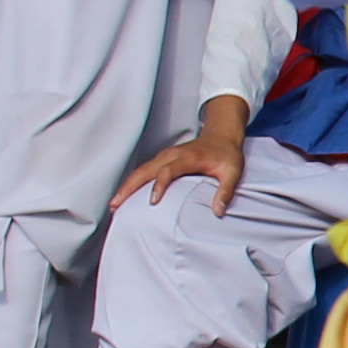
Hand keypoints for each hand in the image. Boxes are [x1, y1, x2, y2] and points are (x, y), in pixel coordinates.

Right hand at [114, 110, 250, 213]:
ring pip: (140, 170)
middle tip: (116, 205)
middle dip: (129, 187)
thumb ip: (226, 191)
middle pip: (145, 169)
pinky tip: (125, 195)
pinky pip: (143, 170)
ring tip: (114, 204)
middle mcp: (172, 155)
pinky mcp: (162, 159)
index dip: (160, 185)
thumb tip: (218, 212)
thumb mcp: (233, 172)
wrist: (222, 135)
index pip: (168, 170)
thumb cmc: (227, 154)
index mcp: (188, 157)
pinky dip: (132, 182)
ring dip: (126, 186)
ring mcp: (165, 156)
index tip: (153, 201)